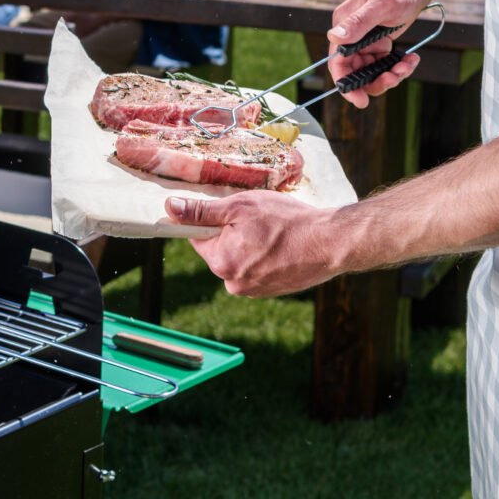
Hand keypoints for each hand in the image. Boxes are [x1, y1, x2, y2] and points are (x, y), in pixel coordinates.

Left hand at [164, 193, 343, 297]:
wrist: (329, 242)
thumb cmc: (286, 221)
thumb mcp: (239, 207)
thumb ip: (202, 211)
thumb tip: (170, 209)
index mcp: (221, 263)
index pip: (198, 238)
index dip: (210, 219)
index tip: (228, 210)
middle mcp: (234, 283)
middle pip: (219, 249)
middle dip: (232, 232)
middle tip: (256, 219)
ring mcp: (254, 291)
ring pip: (239, 258)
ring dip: (249, 243)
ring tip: (272, 231)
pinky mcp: (271, 291)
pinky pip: (256, 268)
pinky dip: (264, 255)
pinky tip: (280, 244)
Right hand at [324, 0, 435, 106]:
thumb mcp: (383, 5)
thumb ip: (359, 23)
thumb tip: (334, 37)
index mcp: (344, 24)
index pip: (337, 63)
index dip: (346, 85)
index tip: (361, 101)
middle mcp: (352, 34)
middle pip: (355, 71)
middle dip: (376, 80)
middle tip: (396, 77)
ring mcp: (366, 39)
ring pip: (371, 70)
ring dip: (390, 74)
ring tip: (408, 65)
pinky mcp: (379, 41)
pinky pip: (384, 64)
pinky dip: (397, 66)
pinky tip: (412, 59)